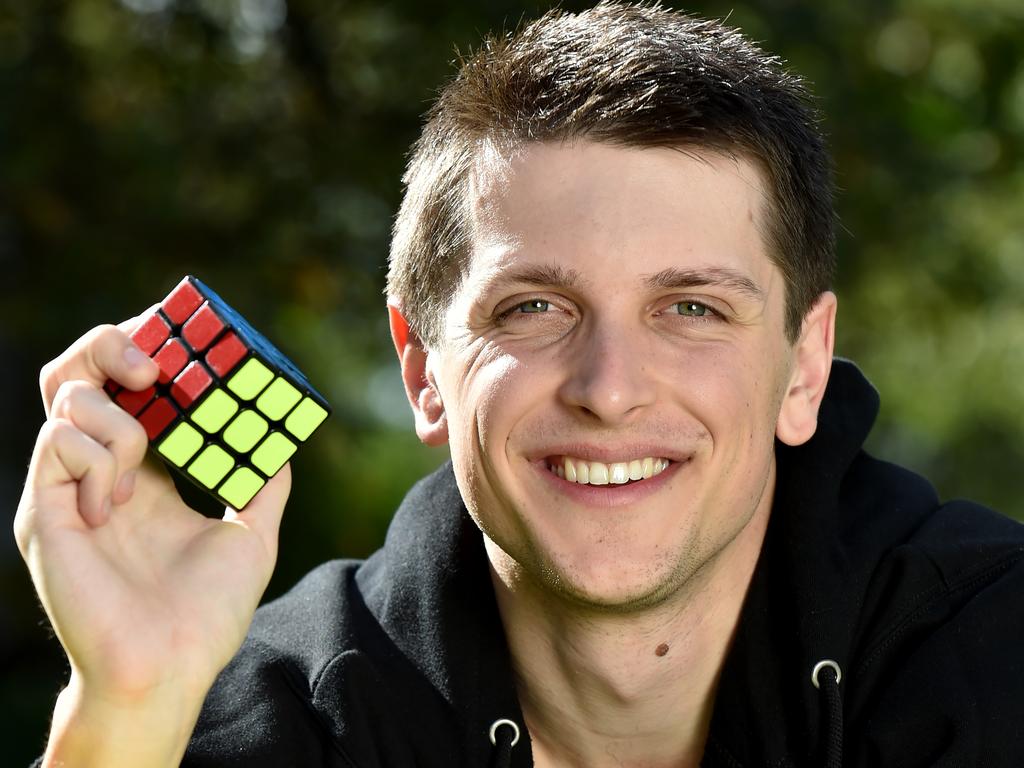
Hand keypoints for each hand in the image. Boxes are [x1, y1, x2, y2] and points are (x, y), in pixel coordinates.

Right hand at [14, 315, 290, 765]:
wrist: (170, 669)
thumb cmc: (205, 614)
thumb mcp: (252, 535)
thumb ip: (263, 484)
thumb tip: (282, 441)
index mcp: (145, 474)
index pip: (131, 389)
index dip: (150, 350)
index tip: (185, 332)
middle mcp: (100, 472)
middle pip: (80, 373)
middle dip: (112, 344)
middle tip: (155, 361)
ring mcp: (67, 487)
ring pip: (66, 396)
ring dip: (119, 419)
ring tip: (140, 479)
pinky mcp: (43, 509)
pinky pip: (59, 441)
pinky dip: (100, 458)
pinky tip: (117, 508)